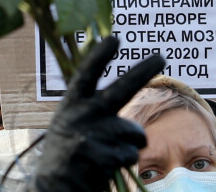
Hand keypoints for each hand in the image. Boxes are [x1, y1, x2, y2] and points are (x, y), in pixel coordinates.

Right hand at [29, 37, 164, 191]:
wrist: (54, 186)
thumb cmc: (68, 149)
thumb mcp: (71, 120)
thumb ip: (92, 106)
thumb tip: (126, 89)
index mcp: (72, 103)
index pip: (86, 75)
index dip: (99, 56)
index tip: (114, 38)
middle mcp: (81, 115)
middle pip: (120, 90)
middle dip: (143, 72)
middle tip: (161, 57)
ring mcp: (92, 137)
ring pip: (135, 132)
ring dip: (132, 142)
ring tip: (110, 150)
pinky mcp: (102, 159)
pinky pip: (132, 153)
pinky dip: (125, 159)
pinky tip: (105, 166)